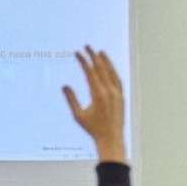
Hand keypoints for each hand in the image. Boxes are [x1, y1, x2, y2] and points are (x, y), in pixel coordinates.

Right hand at [62, 45, 125, 162]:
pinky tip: (109, 67)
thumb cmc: (93, 129)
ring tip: (100, 52)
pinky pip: (118, 80)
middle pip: (101, 68)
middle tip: (87, 46)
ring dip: (105, 61)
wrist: (111, 139)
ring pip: (112, 72)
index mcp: (98, 95)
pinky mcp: (122, 97)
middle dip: (93, 56)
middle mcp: (109, 92)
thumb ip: (71, 99)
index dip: (83, 61)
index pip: (90, 72)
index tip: (77, 53)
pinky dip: (113, 71)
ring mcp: (117, 93)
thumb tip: (65, 86)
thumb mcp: (78, 115)